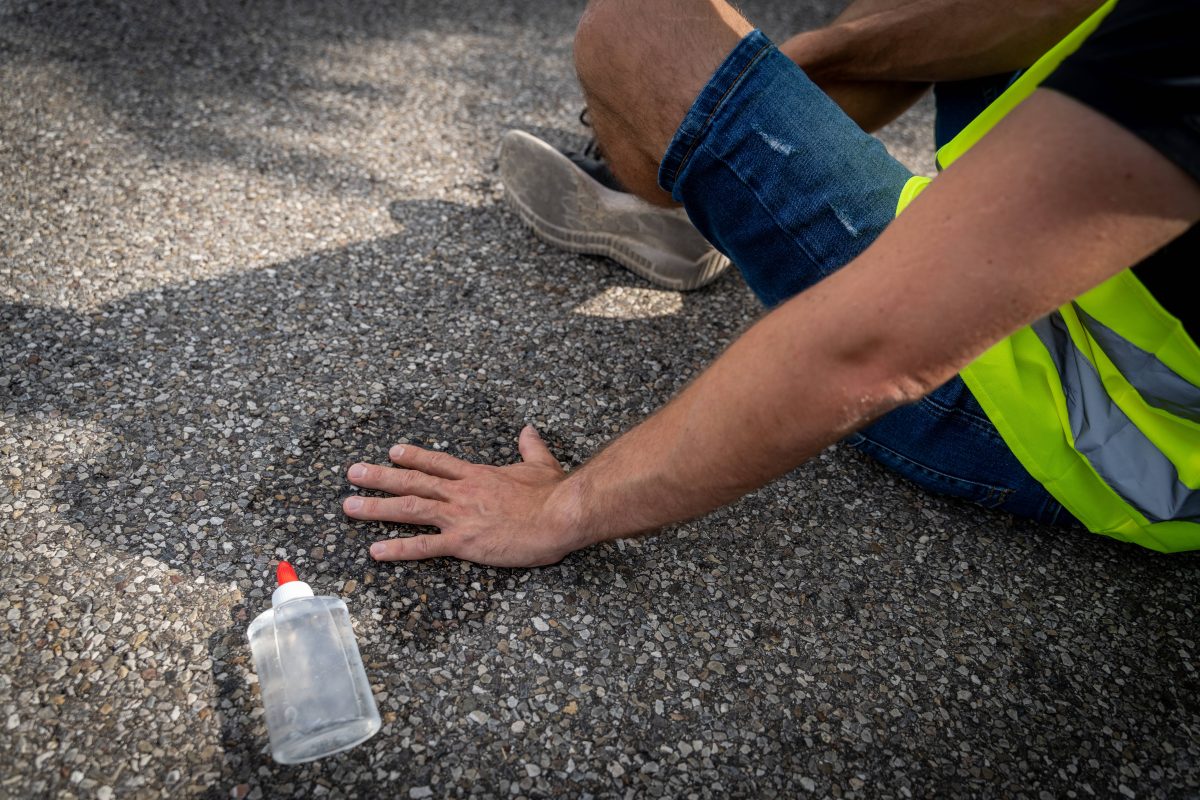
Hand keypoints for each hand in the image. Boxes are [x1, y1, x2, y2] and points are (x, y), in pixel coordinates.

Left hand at [342, 426, 588, 566]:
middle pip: (413, 481)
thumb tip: (528, 429)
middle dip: (379, 477)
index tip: (391, 452)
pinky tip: (376, 551)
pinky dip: (398, 548)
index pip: (437, 463)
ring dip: (376, 507)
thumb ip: (530, 447)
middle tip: (352, 474)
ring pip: (409, 508)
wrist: (559, 515)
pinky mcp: (463, 543)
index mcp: (477, 476)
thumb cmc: (552, 494)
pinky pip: (424, 546)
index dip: (413, 457)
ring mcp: (458, 517)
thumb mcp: (541, 464)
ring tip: (348, 506)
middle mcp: (461, 493)